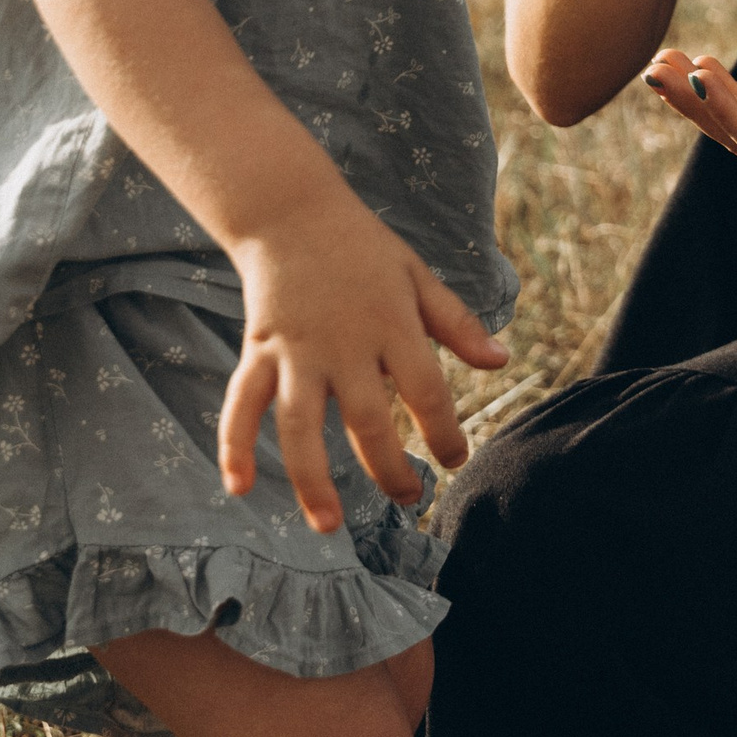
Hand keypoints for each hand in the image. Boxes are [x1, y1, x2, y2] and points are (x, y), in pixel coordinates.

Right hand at [220, 182, 506, 534]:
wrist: (290, 210)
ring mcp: (296, 350)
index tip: (455, 460)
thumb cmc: (363, 248)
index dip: (444, 433)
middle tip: (410, 499)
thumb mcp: (418, 276)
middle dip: (390, 468)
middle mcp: (343, 343)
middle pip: (367, 420)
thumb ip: (457, 324)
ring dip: (312, 480)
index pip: (427, 391)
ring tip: (328, 526)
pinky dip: (234, 445)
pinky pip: (241, 403)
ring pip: (300, 425)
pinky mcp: (258, 350)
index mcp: (391, 324)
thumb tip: (502, 363)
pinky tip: (238, 488)